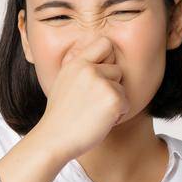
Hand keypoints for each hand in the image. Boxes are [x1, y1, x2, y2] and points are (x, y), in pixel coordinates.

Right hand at [26, 37, 128, 161]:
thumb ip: (81, 69)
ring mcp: (102, 83)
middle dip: (111, 86)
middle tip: (93, 102)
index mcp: (76, 62)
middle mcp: (89, 69)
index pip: (105, 43)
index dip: (108, 57)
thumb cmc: (61, 115)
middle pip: (117, 70)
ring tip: (94, 112)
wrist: (55, 138)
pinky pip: (126, 103)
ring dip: (114, 102)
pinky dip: (118, 114)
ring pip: (122, 88)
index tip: (103, 73)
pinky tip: (100, 120)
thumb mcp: (64, 82)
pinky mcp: (113, 99)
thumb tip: (102, 60)